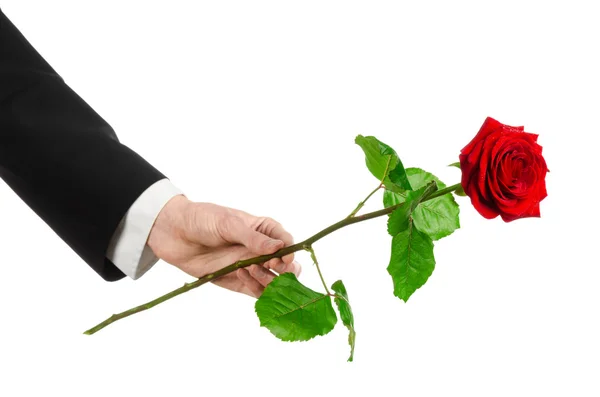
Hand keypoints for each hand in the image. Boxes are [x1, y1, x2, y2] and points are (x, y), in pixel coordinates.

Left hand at [147, 195, 300, 296]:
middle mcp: (260, 250)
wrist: (173, 233)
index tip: (283, 256)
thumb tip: (279, 247)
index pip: (286, 241)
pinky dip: (256, 290)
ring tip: (249, 269)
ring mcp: (250, 267)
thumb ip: (253, 238)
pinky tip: (242, 276)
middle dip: (284, 269)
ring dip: (269, 280)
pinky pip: (256, 292)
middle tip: (271, 266)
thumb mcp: (228, 224)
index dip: (289, 251)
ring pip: (274, 281)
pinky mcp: (237, 282)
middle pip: (286, 266)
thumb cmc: (202, 219)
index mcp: (263, 229)